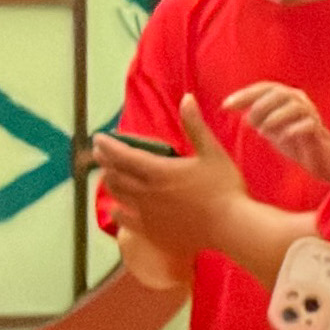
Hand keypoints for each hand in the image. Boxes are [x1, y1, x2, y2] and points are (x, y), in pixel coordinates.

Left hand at [92, 99, 246, 254]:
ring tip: (107, 174)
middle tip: (100, 153)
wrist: (231, 227)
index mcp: (158, 171)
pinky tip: (115, 207)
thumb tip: (186, 98)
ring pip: (117, 195)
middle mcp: (146, 192)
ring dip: (109, 181)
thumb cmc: (225, 188)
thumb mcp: (212, 152)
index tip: (98, 137)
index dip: (107, 145)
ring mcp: (147, 214)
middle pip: (115, 174)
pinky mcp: (152, 232)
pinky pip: (124, 220)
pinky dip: (115, 210)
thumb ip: (195, 125)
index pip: (123, 155)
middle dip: (105, 161)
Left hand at [224, 80, 329, 184]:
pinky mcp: (320, 132)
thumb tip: (231, 107)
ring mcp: (312, 115)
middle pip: (279, 92)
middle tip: (251, 123)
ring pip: (294, 105)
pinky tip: (281, 139)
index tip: (225, 105)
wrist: (324, 160)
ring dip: (274, 118)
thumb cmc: (296, 142)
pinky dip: (292, 130)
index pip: (264, 87)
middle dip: (260, 106)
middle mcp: (301, 101)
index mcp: (288, 97)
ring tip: (264, 132)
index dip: (244, 94)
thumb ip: (254, 116)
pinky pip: (308, 125)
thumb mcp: (270, 127)